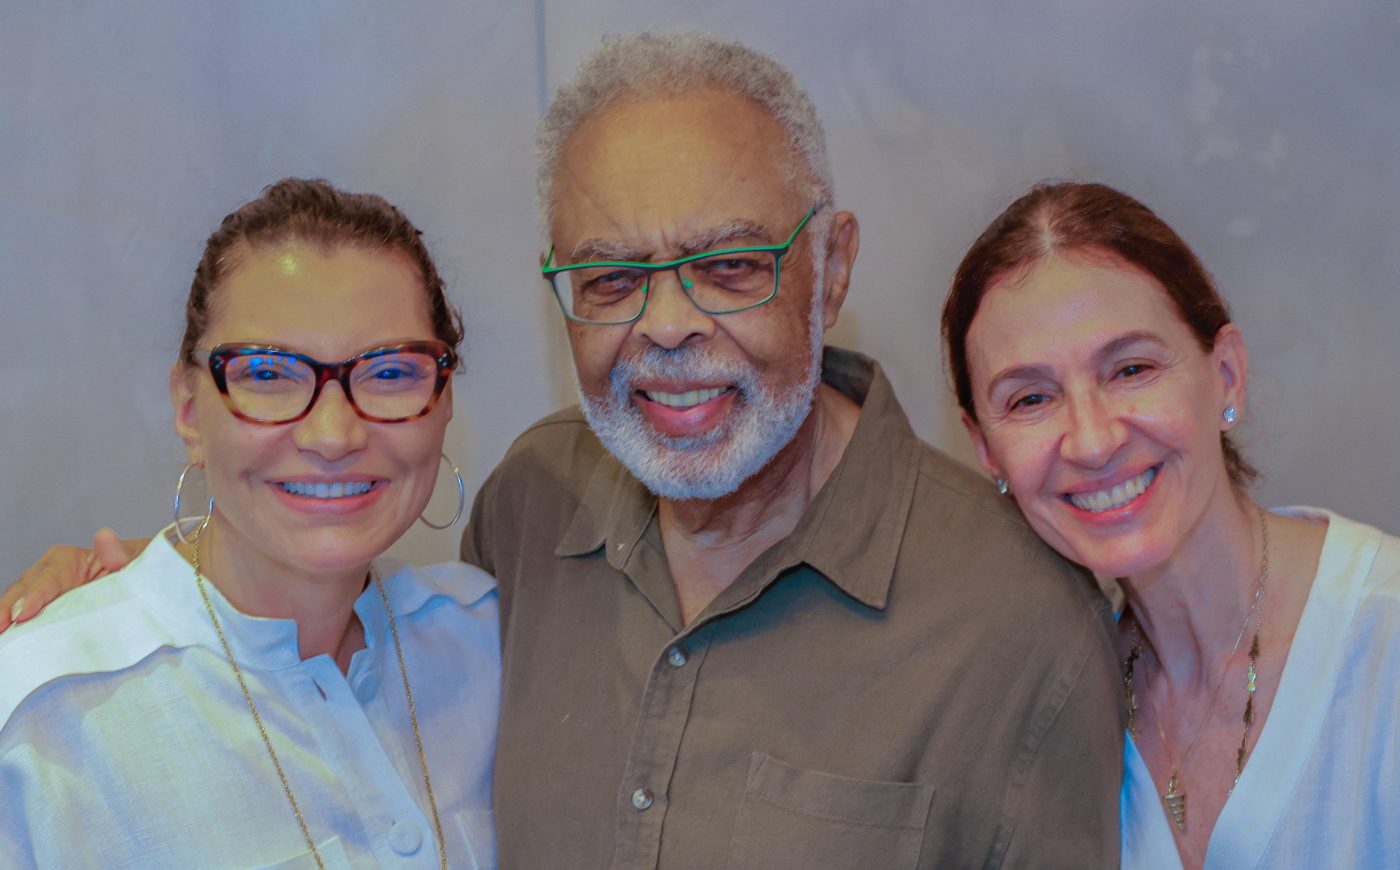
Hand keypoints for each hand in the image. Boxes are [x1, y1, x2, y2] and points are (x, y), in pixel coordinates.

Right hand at [0, 530, 145, 633]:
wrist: (135, 579)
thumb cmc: (132, 570)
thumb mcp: (130, 561)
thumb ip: (116, 554)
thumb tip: (104, 536)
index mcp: (65, 560)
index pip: (46, 580)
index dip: (34, 598)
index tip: (24, 616)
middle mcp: (46, 571)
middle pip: (22, 592)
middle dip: (7, 611)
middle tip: (1, 631)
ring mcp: (39, 589)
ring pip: (15, 603)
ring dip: (4, 619)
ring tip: (1, 639)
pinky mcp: (40, 605)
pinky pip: (20, 614)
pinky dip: (11, 626)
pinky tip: (6, 640)